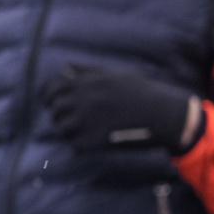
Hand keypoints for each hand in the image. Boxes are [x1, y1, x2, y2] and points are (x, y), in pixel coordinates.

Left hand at [40, 64, 202, 154]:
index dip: (48, 96)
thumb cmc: (142, 93)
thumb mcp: (115, 75)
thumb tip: (65, 68)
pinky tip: (85, 145)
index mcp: (89, 82)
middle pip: (55, 108)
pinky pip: (75, 144)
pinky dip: (76, 145)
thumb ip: (88, 71)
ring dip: (66, 131)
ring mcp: (91, 120)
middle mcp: (86, 99)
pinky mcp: (98, 140)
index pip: (53, 87)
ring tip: (75, 133)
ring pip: (61, 128)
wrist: (165, 114)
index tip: (51, 102)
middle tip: (66, 120)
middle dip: (58, 114)